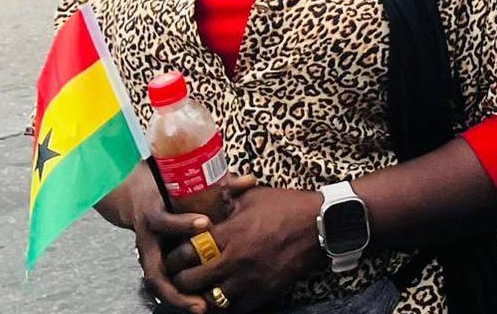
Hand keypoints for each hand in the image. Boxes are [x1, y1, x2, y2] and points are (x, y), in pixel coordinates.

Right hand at [110, 169, 212, 313]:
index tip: (205, 223)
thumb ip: (217, 184)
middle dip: (178, 278)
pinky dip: (180, 298)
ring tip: (201, 307)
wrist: (138, 200)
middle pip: (155, 267)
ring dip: (179, 297)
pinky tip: (199, 306)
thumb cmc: (168, 192)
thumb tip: (249, 180)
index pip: (164, 221)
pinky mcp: (155, 268)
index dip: (183, 224)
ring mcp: (149, 257)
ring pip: (159, 283)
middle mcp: (148, 241)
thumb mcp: (184, 185)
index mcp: (154, 216)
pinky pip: (165, 287)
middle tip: (203, 282)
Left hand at [163, 176, 324, 308]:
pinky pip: (237, 310)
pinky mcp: (266, 292)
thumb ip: (227, 199)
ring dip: (201, 297)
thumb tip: (207, 194)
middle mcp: (235, 259)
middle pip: (191, 280)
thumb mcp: (253, 196)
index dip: (175, 257)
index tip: (174, 257)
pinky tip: (223, 300)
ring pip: (210, 301)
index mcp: (230, 233)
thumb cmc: (287, 206)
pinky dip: (227, 307)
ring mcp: (250, 279)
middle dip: (181, 279)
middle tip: (181, 276)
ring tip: (198, 292)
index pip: (186, 252)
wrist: (321, 223)